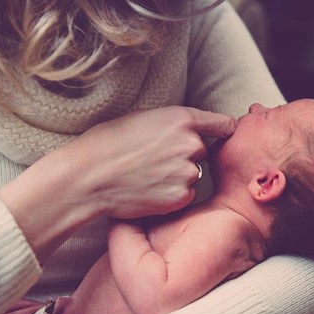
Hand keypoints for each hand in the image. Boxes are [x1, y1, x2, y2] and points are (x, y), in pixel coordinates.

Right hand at [0, 106, 235, 261]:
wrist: (89, 177)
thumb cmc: (108, 142)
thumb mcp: (142, 116)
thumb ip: (171, 121)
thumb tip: (186, 126)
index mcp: (182, 119)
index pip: (222, 123)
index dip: (223, 129)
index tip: (225, 133)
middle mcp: (191, 144)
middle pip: (203, 150)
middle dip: (186, 155)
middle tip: (157, 159)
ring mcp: (187, 172)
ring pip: (194, 174)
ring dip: (179, 176)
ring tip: (148, 175)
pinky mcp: (180, 196)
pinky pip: (186, 194)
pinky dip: (173, 194)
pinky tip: (150, 190)